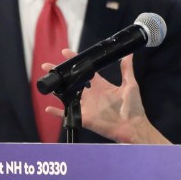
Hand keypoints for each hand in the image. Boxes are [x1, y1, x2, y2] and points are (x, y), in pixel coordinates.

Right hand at [44, 51, 168, 145]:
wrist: (133, 127)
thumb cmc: (133, 107)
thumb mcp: (130, 85)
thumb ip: (127, 69)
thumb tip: (128, 53)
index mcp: (101, 85)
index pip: (86, 70)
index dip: (76, 61)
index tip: (66, 52)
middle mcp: (91, 94)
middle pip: (72, 81)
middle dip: (60, 73)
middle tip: (48, 66)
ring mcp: (87, 106)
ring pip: (67, 96)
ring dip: (57, 89)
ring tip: (46, 81)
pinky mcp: (84, 117)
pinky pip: (68, 115)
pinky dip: (58, 113)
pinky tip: (48, 108)